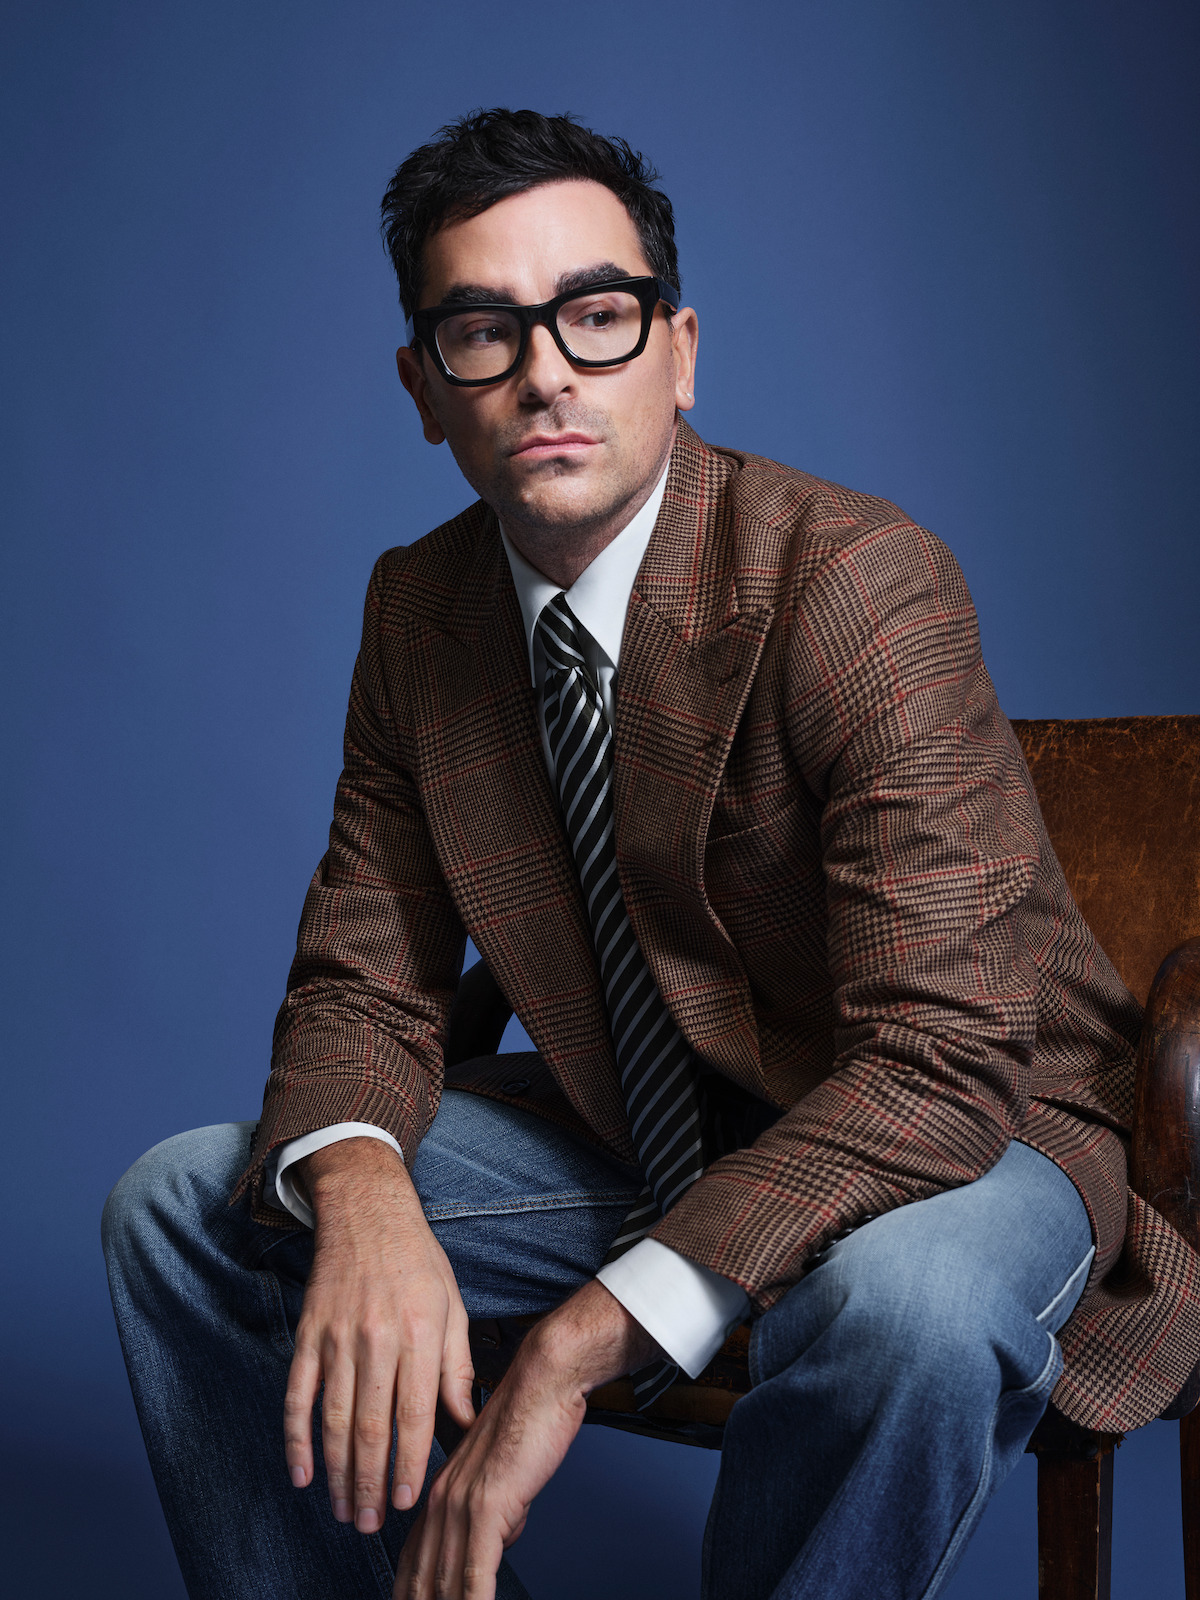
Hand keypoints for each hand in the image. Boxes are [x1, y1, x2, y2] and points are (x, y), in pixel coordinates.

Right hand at [283, 1137, 475, 1533]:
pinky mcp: (308, 1335)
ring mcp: (337, 1337)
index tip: (406, 1503)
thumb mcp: (453, 1306)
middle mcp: (377, 1337)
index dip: (409, 1463)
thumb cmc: (418, 1262)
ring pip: (334, 1419)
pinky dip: (296, 1439)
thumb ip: (457, 1368)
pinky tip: (302, 1473)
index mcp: (421, 1332)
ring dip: (336, 1472)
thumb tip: (466, 1423)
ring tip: (343, 1510)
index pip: (415, 1413)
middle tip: (368, 1524)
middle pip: (371, 1426)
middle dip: (369, 1483)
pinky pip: (297, 1396)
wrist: (367, 1211)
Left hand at [393, 1278, 659, 1599]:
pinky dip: (473, 1599)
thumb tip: (501, 1539)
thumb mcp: (505, 1473)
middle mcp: (444, 1500)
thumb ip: (497, 1508)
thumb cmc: (531, 1417)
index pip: (413, 1558)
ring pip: (444, 1580)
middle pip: (421, 1575)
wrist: (543, 1380)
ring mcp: (463, 1504)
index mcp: (443, 1490)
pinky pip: (475, 1570)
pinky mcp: (488, 1506)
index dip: (408, 1590)